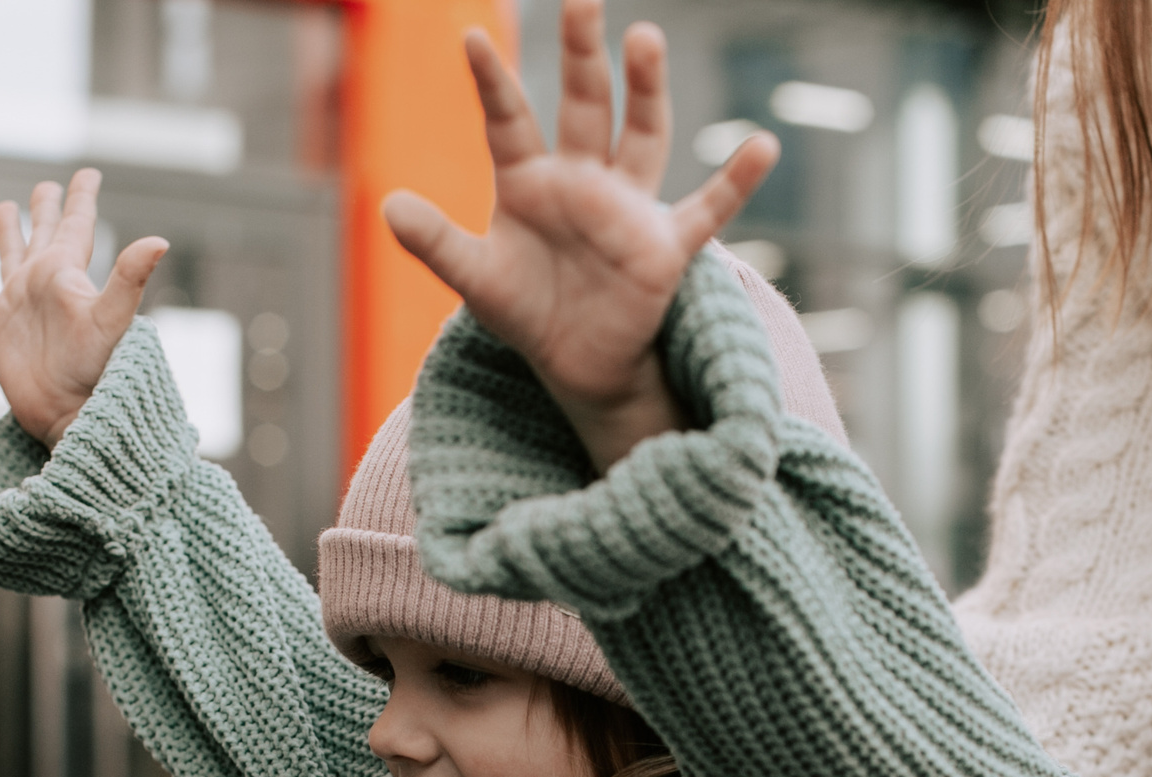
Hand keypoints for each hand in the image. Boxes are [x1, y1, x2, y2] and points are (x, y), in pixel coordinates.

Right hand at [0, 168, 169, 447]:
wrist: (70, 417)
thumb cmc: (97, 371)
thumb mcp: (112, 319)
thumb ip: (130, 279)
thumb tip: (160, 241)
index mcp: (67, 274)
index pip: (78, 225)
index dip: (82, 198)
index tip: (90, 173)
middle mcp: (42, 285)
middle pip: (43, 235)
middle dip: (46, 210)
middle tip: (46, 186)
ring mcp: (16, 309)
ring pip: (8, 259)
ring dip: (6, 235)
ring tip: (4, 208)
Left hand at [382, 0, 777, 470]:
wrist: (578, 366)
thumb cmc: (529, 312)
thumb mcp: (476, 281)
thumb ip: (437, 243)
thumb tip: (388, 206)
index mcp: (530, 179)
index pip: (509, 118)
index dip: (493, 81)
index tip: (472, 37)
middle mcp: (583, 179)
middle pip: (585, 103)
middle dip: (583, 53)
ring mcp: (628, 207)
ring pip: (642, 136)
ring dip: (647, 91)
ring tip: (646, 39)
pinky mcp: (664, 247)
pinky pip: (707, 211)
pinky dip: (736, 183)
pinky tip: (763, 146)